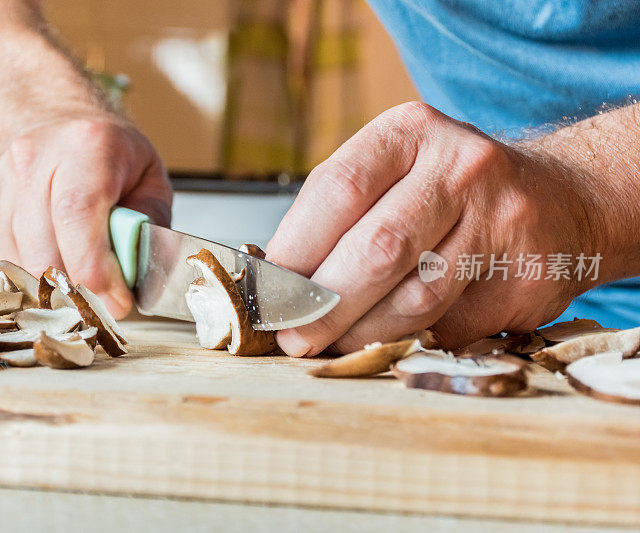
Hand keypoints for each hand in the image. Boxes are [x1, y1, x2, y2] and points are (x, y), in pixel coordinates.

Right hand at [0, 115, 171, 317]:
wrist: (52, 121)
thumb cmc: (107, 155)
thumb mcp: (150, 181)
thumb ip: (148, 228)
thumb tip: (133, 279)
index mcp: (85, 147)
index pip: (77, 216)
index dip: (95, 270)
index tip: (116, 303)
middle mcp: (31, 159)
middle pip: (42, 250)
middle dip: (75, 290)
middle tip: (101, 301)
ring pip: (17, 262)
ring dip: (51, 285)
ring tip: (77, 275)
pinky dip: (25, 275)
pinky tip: (48, 258)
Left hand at [266, 102, 611, 355]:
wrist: (559, 198)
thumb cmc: (450, 191)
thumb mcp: (395, 173)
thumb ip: (341, 215)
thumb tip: (278, 280)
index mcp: (410, 132)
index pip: (338, 188)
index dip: (296, 248)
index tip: (268, 290)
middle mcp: (461, 166)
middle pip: (378, 246)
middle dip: (324, 304)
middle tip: (294, 335)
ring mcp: (503, 218)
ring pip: (416, 295)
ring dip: (363, 332)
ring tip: (334, 344)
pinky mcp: (528, 273)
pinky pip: (452, 323)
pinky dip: (413, 338)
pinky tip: (396, 335)